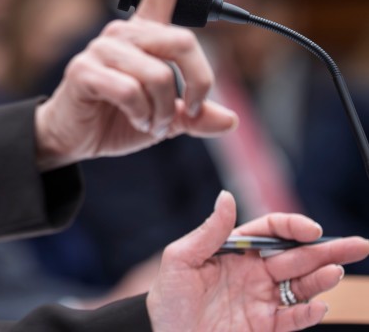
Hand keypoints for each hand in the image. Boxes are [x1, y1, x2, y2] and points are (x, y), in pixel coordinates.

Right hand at [34, 0, 236, 168]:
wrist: (75, 138)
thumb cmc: (118, 118)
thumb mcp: (166, 118)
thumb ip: (196, 115)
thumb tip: (228, 119)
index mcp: (144, 35)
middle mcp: (123, 34)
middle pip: (182, 43)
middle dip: (199, 85)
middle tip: (189, 112)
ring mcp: (101, 49)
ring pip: (159, 76)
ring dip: (163, 111)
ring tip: (149, 121)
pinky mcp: (84, 70)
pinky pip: (131, 91)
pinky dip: (141, 115)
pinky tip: (132, 119)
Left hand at [147, 191, 368, 330]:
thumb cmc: (167, 299)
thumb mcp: (180, 260)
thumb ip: (208, 232)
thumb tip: (227, 197)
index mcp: (234, 250)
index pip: (271, 232)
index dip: (292, 227)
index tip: (311, 230)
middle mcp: (253, 272)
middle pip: (296, 256)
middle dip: (327, 250)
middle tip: (358, 245)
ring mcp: (261, 300)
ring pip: (300, 286)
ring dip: (321, 279)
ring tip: (335, 272)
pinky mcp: (264, 327)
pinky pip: (291, 319)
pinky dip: (307, 314)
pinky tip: (318, 306)